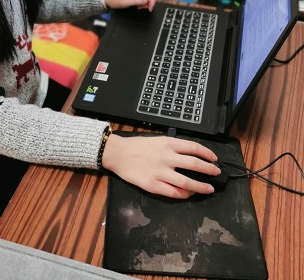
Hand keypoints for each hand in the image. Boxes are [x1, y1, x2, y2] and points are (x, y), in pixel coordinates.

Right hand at [102, 133, 219, 198]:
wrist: (118, 154)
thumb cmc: (137, 145)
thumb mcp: (157, 140)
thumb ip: (173, 147)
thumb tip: (190, 155)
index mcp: (168, 143)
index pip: (194, 148)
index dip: (207, 154)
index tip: (214, 159)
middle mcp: (167, 157)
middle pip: (194, 165)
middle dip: (209, 170)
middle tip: (216, 174)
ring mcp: (160, 172)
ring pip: (187, 182)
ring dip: (201, 186)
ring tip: (209, 188)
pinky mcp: (153, 185)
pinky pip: (173, 193)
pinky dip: (184, 195)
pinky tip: (189, 194)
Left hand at [104, 0, 155, 11]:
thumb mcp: (125, 2)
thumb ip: (137, 1)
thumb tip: (147, 1)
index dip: (151, 1)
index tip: (150, 8)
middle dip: (148, 2)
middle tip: (141, 8)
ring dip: (145, 1)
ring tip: (138, 6)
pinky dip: (142, 0)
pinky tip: (137, 3)